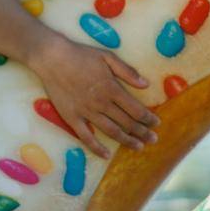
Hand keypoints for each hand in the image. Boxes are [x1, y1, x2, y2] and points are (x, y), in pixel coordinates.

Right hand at [28, 36, 160, 158]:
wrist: (52, 59)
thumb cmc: (81, 55)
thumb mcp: (108, 57)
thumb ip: (127, 71)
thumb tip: (146, 84)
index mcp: (112, 88)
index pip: (135, 108)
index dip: (148, 118)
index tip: (157, 124)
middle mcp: (102, 103)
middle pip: (126, 122)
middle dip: (142, 132)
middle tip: (154, 139)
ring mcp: (86, 112)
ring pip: (111, 131)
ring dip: (126, 140)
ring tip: (139, 147)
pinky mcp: (71, 118)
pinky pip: (86, 136)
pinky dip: (97, 148)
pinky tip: (107, 155)